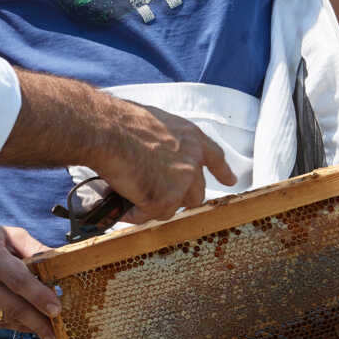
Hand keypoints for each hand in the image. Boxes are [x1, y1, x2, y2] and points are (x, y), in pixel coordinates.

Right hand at [0, 212, 60, 338]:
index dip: (39, 297)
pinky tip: (21, 320)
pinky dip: (11, 324)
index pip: (19, 281)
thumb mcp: (9, 235)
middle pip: (14, 308)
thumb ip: (35, 249)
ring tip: (44, 329)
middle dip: (39, 325)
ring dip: (27, 325)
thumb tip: (62, 264)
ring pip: (5, 319)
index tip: (57, 311)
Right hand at [93, 101, 235, 221]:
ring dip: (154, 203)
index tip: (230, 181)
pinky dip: (136, 212)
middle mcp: (193, 160)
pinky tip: (123, 197)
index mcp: (191, 138)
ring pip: (174, 206)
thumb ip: (165, 144)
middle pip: (196, 193)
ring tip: (131, 191)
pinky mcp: (166, 199)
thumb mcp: (155, 125)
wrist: (109, 131)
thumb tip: (152, 160)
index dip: (221, 171)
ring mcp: (182, 182)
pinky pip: (151, 215)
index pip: (214, 157)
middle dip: (178, 198)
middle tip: (156, 197)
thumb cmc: (121, 123)